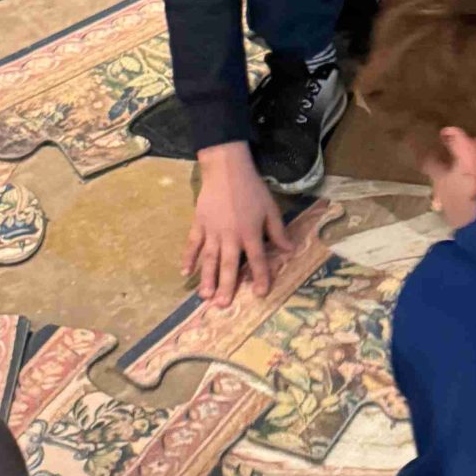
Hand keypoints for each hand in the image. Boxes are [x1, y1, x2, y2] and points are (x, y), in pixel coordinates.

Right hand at [186, 142, 287, 307]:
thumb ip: (278, 231)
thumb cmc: (252, 189)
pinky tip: (185, 273)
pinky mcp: (199, 224)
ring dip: (206, 278)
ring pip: (208, 259)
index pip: (257, 260)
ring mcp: (212, 231)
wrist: (226, 169)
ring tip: (205, 296)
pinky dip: (188, 258)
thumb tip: (289, 250)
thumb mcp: (270, 209)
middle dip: (227, 286)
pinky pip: (192, 244)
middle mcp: (230, 236)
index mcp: (250, 233)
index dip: (260, 277)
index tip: (260, 294)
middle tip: (222, 306)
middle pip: (228, 265)